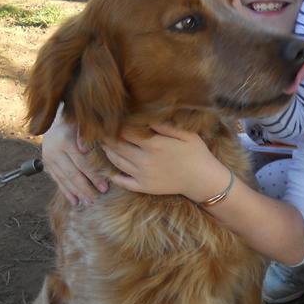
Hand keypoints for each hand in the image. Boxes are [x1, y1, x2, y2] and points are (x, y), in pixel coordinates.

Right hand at [41, 104, 108, 205]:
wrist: (56, 121)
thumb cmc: (77, 123)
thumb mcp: (82, 124)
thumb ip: (85, 134)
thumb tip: (84, 149)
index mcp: (65, 141)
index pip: (81, 163)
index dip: (93, 176)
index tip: (105, 187)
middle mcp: (54, 151)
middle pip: (72, 174)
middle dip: (85, 188)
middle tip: (96, 200)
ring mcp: (48, 159)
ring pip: (64, 179)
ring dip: (76, 193)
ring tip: (87, 203)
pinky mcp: (47, 165)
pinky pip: (57, 180)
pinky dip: (66, 192)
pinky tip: (74, 201)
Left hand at [103, 123, 230, 200]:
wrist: (203, 180)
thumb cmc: (196, 153)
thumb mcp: (186, 134)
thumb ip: (165, 125)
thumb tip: (147, 116)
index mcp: (154, 144)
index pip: (126, 132)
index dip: (117, 125)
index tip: (111, 119)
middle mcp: (144, 160)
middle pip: (117, 146)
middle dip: (107, 137)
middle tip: (100, 131)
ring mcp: (142, 175)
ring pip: (117, 162)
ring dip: (107, 152)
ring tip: (103, 144)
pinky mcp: (144, 187)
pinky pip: (122, 181)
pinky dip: (113, 175)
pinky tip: (108, 170)